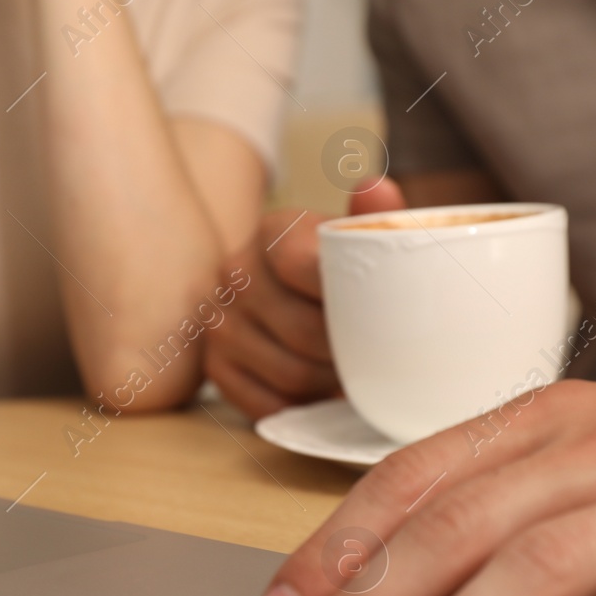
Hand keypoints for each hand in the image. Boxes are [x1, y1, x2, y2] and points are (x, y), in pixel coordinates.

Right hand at [206, 179, 404, 417]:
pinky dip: (302, 407)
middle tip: (377, 358)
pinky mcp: (214, 364)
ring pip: (289, 374)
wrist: (292, 290)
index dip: (349, 301)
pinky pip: (265, 404)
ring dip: (329, 383)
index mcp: (275, 232)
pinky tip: (322, 392)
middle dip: (348, 353)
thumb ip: (371, 217)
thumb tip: (377, 188)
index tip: (381, 316)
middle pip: (304, 333)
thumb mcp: (354, 238)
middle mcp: (236, 272)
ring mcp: (219, 321)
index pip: (305, 268)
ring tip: (353, 375)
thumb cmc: (336, 267)